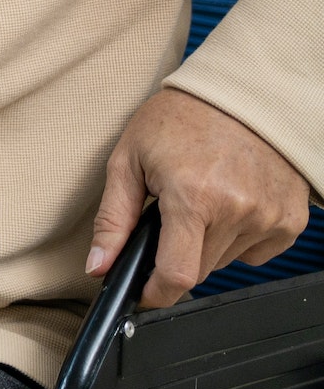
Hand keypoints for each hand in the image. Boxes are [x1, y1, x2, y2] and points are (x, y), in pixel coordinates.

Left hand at [88, 87, 310, 306]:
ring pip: (225, 261)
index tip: (144, 293)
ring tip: (201, 198)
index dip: (155, 293)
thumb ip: (113, 219)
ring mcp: (269, 216)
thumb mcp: (129, 158)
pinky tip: (229, 202)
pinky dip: (237, 237)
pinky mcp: (291, 219)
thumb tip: (97, 266)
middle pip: (198, 269)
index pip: (177, 275)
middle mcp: (237, 210)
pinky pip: (256, 252)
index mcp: (192, 197)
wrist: (239, 94)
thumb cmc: (179, 118)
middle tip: (170, 213)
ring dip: (206, 244)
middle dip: (175, 254)